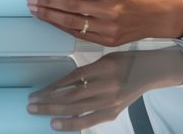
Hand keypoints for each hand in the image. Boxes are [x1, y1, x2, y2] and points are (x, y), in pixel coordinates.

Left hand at [27, 0, 182, 45]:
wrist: (153, 17)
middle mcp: (111, 12)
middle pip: (75, 7)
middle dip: (50, 1)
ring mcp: (108, 28)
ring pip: (73, 23)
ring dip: (51, 16)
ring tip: (36, 10)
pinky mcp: (106, 40)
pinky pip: (79, 34)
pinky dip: (62, 27)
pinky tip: (50, 20)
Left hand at [27, 48, 182, 130]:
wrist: (151, 72)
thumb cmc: (126, 61)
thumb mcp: (105, 59)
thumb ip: (86, 72)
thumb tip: (61, 86)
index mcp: (104, 67)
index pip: (72, 79)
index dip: (53, 87)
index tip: (37, 92)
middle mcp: (107, 85)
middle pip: (72, 97)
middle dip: (48, 103)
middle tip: (31, 105)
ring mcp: (111, 101)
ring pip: (78, 110)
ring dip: (55, 113)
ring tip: (38, 113)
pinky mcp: (114, 111)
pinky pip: (90, 120)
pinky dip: (73, 123)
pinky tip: (57, 124)